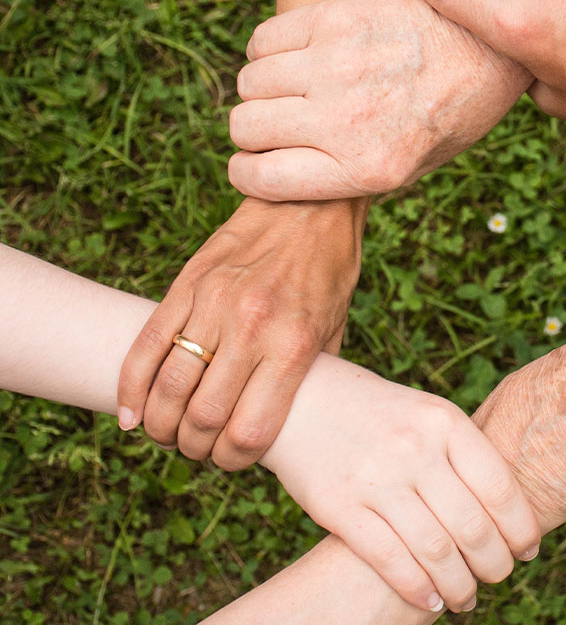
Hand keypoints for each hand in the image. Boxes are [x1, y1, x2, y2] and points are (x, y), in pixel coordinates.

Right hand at [117, 198, 363, 468]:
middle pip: (202, 417)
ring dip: (160, 424)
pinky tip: (131, 413)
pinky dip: (131, 387)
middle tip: (197, 449)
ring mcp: (214, 303)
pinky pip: (146, 344)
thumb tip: (292, 424)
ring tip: (167, 433)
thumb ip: (310, 376)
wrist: (310, 203)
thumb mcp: (335, 328)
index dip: (234, 461)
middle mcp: (251, 327)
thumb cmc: (329, 271)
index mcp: (293, 345)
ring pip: (168, 386)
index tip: (232, 460)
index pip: (249, 431)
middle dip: (194, 448)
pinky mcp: (188, 284)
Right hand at [227, 0, 531, 200]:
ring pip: (250, 82)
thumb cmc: (452, 112)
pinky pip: (264, 39)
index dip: (247, 173)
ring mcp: (338, 65)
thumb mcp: (414, 167)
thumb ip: (350, 176)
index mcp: (367, 168)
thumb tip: (284, 175)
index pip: (261, 178)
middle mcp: (347, 120)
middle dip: (253, 131)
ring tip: (293, 87)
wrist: (490, 45)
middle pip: (246, 127)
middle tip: (279, 123)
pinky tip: (297, 55)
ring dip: (262, 89)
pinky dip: (268, 50)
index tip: (254, 164)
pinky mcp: (337, 18)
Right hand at [261, 356, 540, 613]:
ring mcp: (376, 478)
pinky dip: (418, 589)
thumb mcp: (427, 414)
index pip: (500, 488)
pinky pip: (390, 560)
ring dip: (459, 586)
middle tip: (498, 577)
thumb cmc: (378, 412)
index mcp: (444, 421)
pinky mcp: (339, 506)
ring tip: (467, 598)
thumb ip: (462, 453)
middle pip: (473, 526)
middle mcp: (415, 448)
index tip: (527, 550)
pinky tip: (431, 601)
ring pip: (436, 551)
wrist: (302, 398)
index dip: (520, 528)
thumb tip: (509, 510)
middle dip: (494, 564)